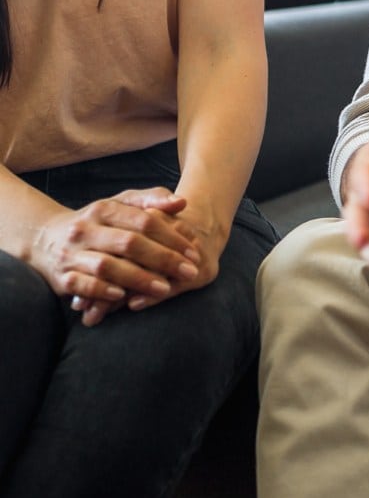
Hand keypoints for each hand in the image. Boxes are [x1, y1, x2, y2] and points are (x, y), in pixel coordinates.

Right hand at [73, 188, 225, 325]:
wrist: (45, 238)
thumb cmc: (95, 222)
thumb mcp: (119, 205)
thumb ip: (150, 200)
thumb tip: (182, 202)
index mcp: (104, 209)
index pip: (143, 221)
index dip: (171, 237)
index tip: (193, 252)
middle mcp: (86, 229)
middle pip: (129, 243)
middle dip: (163, 259)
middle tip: (189, 273)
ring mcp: (72, 253)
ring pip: (107, 266)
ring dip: (138, 279)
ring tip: (164, 289)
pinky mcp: (62, 278)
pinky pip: (84, 286)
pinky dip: (104, 291)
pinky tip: (124, 297)